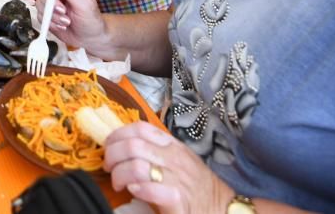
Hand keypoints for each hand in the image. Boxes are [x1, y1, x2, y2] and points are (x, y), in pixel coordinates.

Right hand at [36, 0, 108, 47]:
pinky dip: (51, 24)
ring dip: (53, 16)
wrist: (90, 37)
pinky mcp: (47, 16)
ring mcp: (50, 4)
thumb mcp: (85, 4)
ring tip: (67, 21)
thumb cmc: (91, 18)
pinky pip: (40, 17)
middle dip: (50, 3)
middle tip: (63, 11)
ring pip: (39, 5)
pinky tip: (62, 26)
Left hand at [103, 122, 231, 212]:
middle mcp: (175, 159)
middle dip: (112, 156)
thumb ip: (156, 150)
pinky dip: (138, 188)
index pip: (139, 128)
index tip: (108, 147)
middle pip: (132, 146)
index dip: (117, 135)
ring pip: (137, 165)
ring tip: (119, 184)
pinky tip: (134, 191)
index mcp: (173, 146)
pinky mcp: (178, 202)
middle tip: (109, 168)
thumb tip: (124, 144)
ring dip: (120, 174)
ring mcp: (178, 180)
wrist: (225, 210)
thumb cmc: (198, 187)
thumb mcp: (179, 161)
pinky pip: (153, 189)